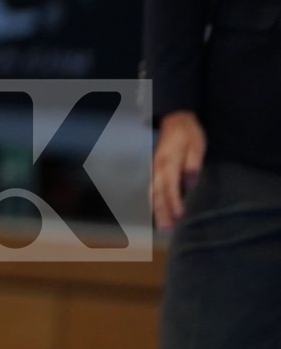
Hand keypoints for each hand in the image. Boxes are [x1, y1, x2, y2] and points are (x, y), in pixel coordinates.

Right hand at [152, 110, 205, 231]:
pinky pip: (152, 187)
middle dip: (162, 211)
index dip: (174, 202)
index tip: (179, 217)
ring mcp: (154, 168)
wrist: (175, 118)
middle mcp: (158, 166)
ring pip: (152, 191)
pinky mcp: (155, 169)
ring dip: (156, 209)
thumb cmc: (189, 133)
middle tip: (167, 229)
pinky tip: (155, 211)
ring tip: (161, 226)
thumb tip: (190, 182)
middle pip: (158, 192)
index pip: (171, 185)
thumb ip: (192, 164)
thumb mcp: (196, 145)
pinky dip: (152, 200)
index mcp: (169, 160)